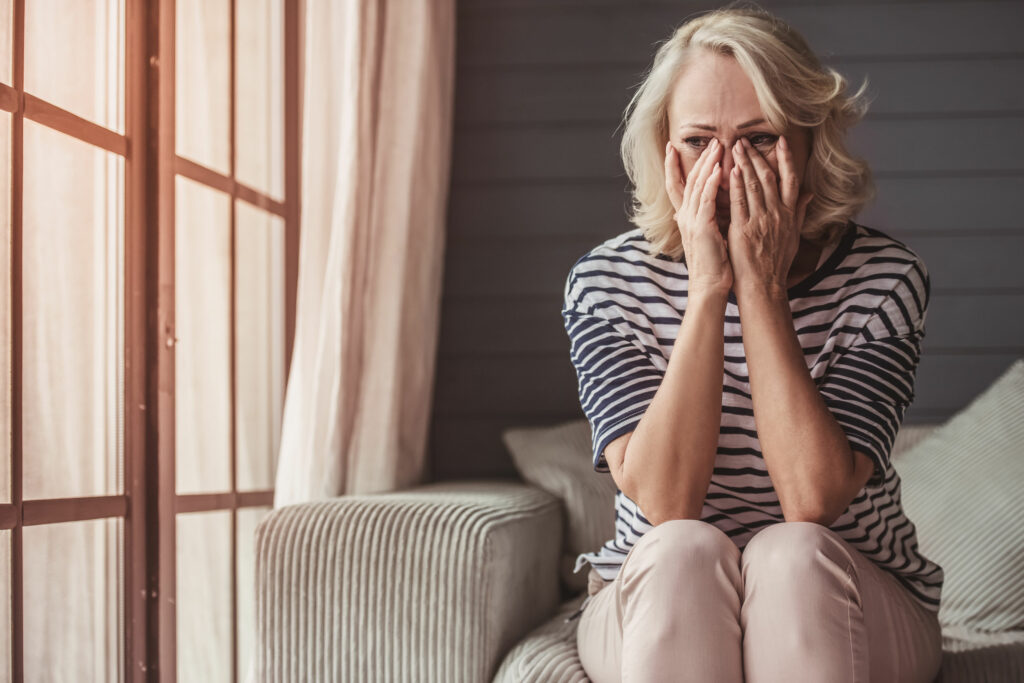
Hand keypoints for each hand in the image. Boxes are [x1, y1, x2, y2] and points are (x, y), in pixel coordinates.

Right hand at [664, 138, 732, 295]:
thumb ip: (708, 218)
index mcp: (685, 218)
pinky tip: (719, 168)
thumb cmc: (713, 264)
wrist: (709, 285)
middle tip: (709, 140)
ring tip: (718, 146)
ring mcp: (691, 221)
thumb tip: (713, 207)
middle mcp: (684, 217)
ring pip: (697, 186)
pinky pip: (706, 200)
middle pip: (688, 180)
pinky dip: (712, 182)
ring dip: (707, 164)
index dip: (673, 167)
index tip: (672, 148)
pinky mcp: (701, 227)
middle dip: (698, 159)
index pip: (677, 186)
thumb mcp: (709, 236)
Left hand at [726, 135, 813, 296]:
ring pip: (753, 186)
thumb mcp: (793, 236)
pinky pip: (739, 203)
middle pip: (769, 178)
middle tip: (745, 140)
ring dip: (744, 164)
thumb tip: (809, 194)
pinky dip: (735, 186)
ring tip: (736, 147)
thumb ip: (799, 213)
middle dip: (757, 156)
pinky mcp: (743, 230)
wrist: (764, 286)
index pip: (790, 179)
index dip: (786, 159)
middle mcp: (777, 214)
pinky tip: (730, 171)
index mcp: (790, 215)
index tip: (780, 141)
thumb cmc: (776, 263)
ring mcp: (761, 221)